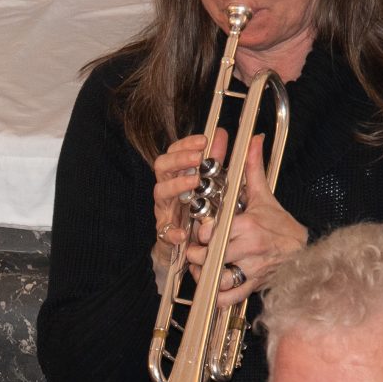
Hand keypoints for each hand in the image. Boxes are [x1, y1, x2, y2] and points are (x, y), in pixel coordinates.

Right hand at [149, 131, 219, 285]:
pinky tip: (184, 232)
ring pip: (161, 193)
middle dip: (179, 160)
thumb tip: (221, 134)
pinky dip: (173, 232)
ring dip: (177, 185)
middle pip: (162, 167)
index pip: (173, 153)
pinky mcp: (165, 235)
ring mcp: (164, 211)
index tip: (203, 140)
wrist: (182, 247)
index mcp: (176, 176)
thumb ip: (214, 159)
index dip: (185, 144)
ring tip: (195, 181)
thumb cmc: (194, 210)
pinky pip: (165, 233)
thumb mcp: (208, 182)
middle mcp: (167, 191)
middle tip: (197, 158)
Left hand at [208, 134, 306, 308]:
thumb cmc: (279, 224)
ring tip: (202, 266)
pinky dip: (218, 295)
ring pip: (215, 278)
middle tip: (198, 248)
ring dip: (204, 275)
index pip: (213, 231)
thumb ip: (252, 169)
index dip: (202, 231)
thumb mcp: (264, 196)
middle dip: (198, 252)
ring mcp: (252, 270)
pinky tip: (215, 284)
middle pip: (209, 255)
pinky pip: (229, 298)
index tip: (202, 230)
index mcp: (249, 225)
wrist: (304, 249)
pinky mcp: (254, 287)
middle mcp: (250, 248)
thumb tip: (253, 140)